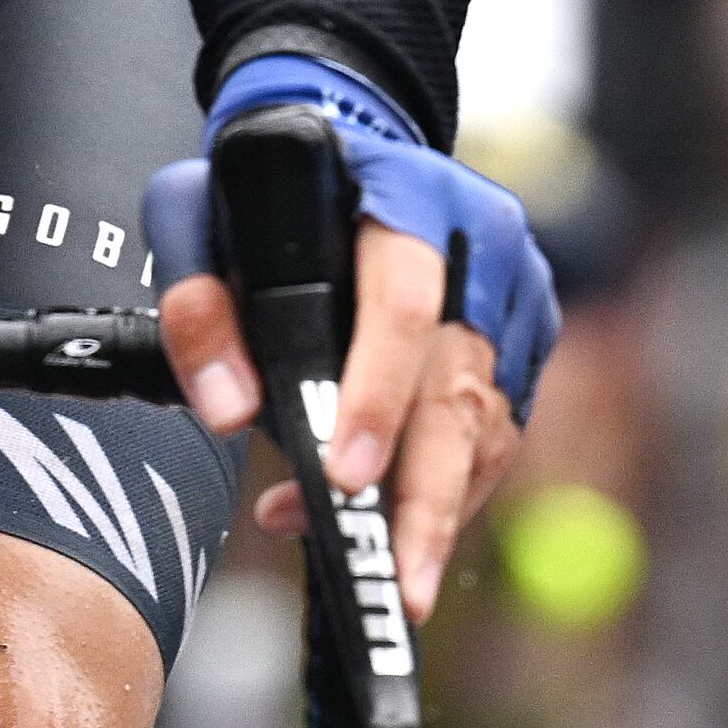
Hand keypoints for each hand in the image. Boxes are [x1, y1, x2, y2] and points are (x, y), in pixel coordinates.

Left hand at [145, 55, 560, 617]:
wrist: (347, 147)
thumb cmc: (268, 191)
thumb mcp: (200, 214)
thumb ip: (198, 305)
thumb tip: (229, 413)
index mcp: (408, 198)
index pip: (405, 302)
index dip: (377, 393)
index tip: (343, 475)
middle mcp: (481, 243)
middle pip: (462, 384)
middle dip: (426, 495)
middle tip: (394, 580)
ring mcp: (516, 293)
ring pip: (488, 423)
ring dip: (433, 508)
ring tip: (383, 578)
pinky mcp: (529, 338)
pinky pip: (498, 431)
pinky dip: (451, 487)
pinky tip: (394, 522)